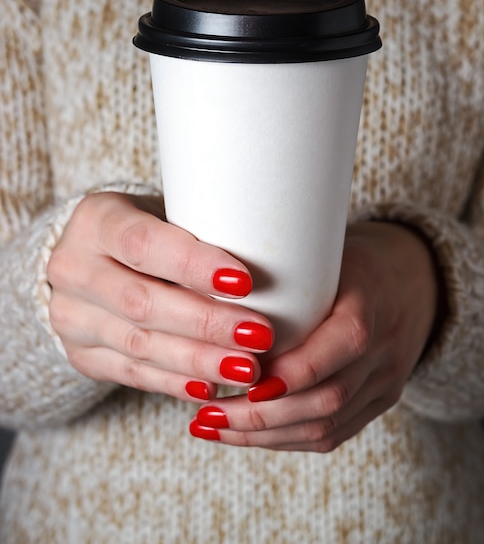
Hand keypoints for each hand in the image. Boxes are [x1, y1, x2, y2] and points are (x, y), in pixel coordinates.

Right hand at [47, 192, 272, 399]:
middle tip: (259, 335)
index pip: (143, 243)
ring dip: (198, 360)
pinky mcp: (81, 353)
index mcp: (97, 220)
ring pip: (139, 345)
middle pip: (142, 302)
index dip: (194, 265)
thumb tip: (274, 267)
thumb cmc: (149, 230)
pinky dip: (174, 383)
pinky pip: (131, 373)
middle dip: (207, 323)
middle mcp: (74, 268)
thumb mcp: (165, 213)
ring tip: (246, 368)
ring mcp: (72, 316)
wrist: (93, 260)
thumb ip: (201, 232)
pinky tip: (210, 388)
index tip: (245, 281)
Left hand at [190, 221, 439, 449]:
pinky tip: (245, 435)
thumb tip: (210, 286)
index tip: (237, 378)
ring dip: (264, 435)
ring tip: (214, 427)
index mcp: (371, 304)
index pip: (342, 344)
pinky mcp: (378, 401)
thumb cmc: (353, 259)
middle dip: (260, 414)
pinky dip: (284, 440)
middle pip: (327, 399)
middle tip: (208, 413)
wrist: (415, 281)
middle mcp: (384, 350)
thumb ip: (284, 271)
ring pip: (326, 426)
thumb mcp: (326, 250)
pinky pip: (333, 435)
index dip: (290, 371)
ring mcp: (384, 382)